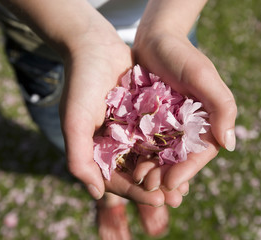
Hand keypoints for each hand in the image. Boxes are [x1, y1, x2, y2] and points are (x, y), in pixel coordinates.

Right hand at [59, 34, 187, 206]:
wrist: (94, 47)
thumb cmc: (80, 84)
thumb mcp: (74, 122)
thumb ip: (79, 158)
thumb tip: (94, 193)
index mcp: (96, 149)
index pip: (116, 179)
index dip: (136, 192)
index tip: (157, 200)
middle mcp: (114, 143)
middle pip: (137, 172)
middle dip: (157, 185)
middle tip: (177, 198)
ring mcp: (130, 129)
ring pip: (151, 156)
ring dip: (167, 170)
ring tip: (186, 183)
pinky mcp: (144, 114)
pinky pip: (159, 134)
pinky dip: (172, 146)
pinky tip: (187, 154)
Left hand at [132, 32, 236, 198]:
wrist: (155, 38)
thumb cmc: (181, 54)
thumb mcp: (203, 75)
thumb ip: (221, 106)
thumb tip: (229, 144)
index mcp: (206, 120)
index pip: (200, 152)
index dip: (187, 170)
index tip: (171, 184)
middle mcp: (188, 125)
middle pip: (179, 158)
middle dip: (166, 175)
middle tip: (150, 187)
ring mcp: (168, 124)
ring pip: (161, 154)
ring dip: (151, 169)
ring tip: (138, 179)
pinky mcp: (148, 119)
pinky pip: (144, 141)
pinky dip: (138, 155)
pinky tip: (128, 165)